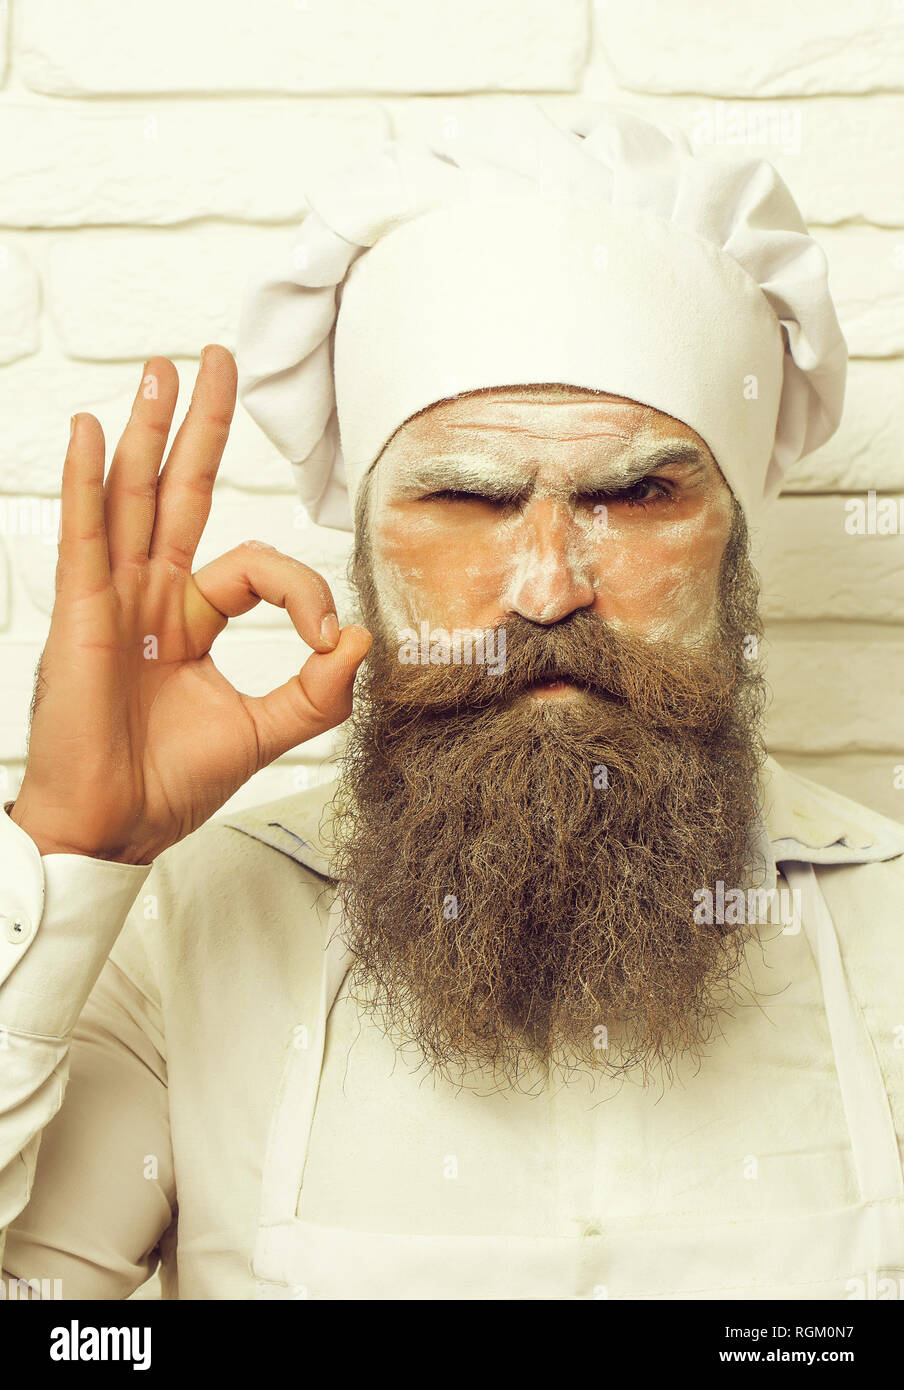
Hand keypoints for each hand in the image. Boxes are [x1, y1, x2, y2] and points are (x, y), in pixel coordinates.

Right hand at [10, 347, 371, 864]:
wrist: (113, 829)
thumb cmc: (166, 786)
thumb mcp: (261, 733)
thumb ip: (315, 692)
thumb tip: (362, 638)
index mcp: (191, 621)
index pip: (253, 567)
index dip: (301, 590)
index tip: (327, 637)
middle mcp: (150, 599)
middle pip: (180, 494)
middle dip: (201, 427)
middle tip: (216, 361)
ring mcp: (112, 600)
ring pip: (134, 497)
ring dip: (148, 430)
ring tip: (162, 370)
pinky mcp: (82, 615)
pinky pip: (85, 536)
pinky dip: (85, 482)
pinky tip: (88, 430)